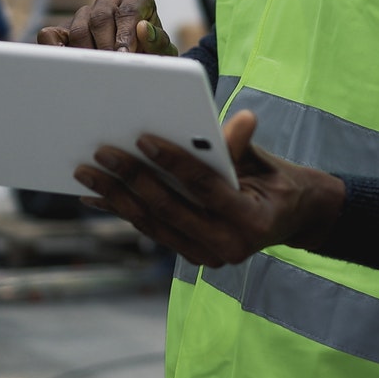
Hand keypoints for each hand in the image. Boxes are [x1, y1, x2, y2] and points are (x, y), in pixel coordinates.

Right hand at [35, 0, 177, 54]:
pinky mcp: (64, 29)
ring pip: (78, 27)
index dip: (125, 34)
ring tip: (96, 72)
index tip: (125, 56)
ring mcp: (85, 13)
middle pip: (100, 17)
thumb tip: (144, 28)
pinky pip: (50, 34)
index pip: (128, 10)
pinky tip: (68, 66)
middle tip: (110, 68)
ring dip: (87, 52)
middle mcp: (110, 1)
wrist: (138, 64)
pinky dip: (56, 49)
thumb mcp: (163, 52)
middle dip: (105, 45)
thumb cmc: (152, 54)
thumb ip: (158, 41)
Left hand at [75, 111, 345, 266]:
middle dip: (132, 179)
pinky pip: (152, 231)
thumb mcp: (265, 161)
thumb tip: (242, 120)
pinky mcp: (191, 256)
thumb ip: (243, 146)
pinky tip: (96, 197)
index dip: (175, 163)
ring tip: (87, 172)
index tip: (144, 139)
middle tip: (102, 152)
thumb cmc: (276, 180)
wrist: (292, 218)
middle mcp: (228, 247)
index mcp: (252, 221)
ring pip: (153, 224)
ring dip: (116, 197)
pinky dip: (123, 211)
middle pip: (170, 209)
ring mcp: (208, 257)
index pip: (205, 188)